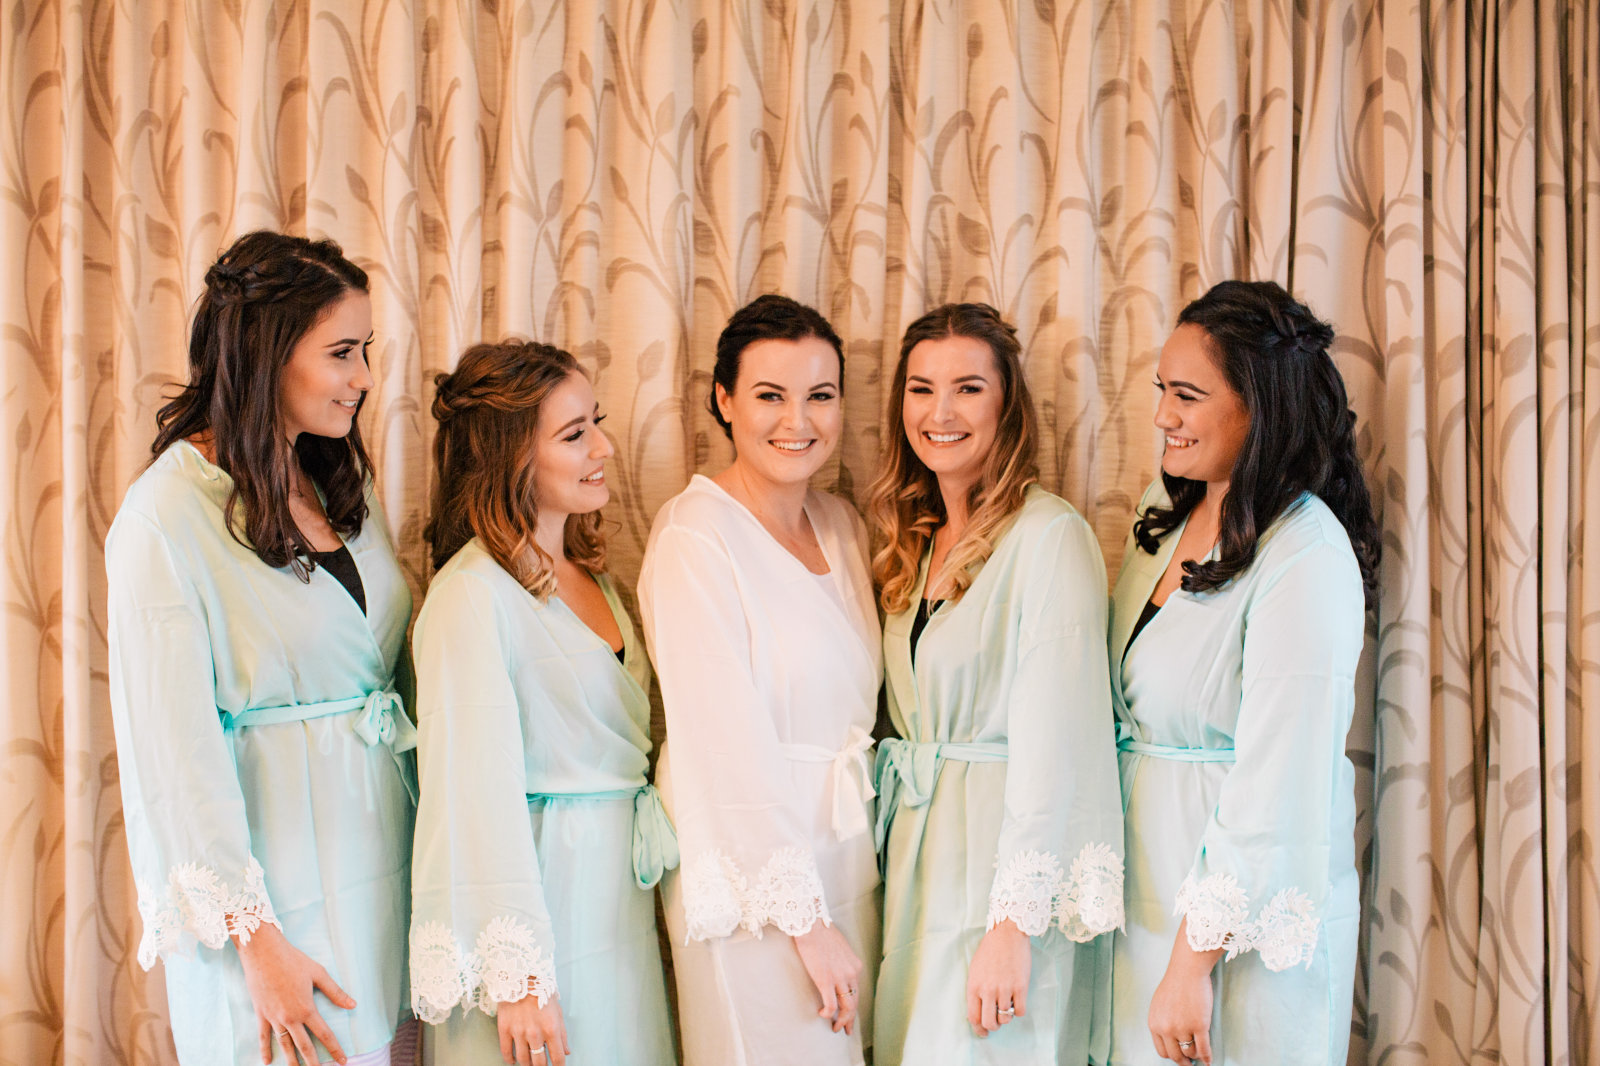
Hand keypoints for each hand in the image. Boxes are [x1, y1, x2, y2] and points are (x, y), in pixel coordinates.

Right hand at [236, 923, 354, 1064]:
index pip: (324, 1034)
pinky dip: (265, 1049)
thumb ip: (335, 992)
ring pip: (284, 1044)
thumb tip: (352, 1005)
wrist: (264, 953)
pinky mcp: (261, 1014)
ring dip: (291, 1060)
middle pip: (304, 1046)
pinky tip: (267, 1062)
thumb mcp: (318, 973)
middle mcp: (290, 1017)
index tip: (343, 1061)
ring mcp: (274, 1017)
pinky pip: (263, 1036)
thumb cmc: (293, 960)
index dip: (335, 1049)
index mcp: (306, 1008)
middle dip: (313, 1062)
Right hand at [496, 992, 568, 1065]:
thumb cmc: (542, 993)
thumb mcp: (557, 1011)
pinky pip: (506, 1052)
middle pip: (539, 1063)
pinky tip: (513, 1060)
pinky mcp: (504, 1030)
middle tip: (542, 1065)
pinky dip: (510, 1060)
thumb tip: (567, 1052)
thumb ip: (563, 1034)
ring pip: (523, 1060)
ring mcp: (519, 1033)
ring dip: (527, 1064)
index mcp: (551, 1029)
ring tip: (529, 1063)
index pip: (557, 1058)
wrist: (521, 977)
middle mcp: (535, 1034)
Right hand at [792, 923, 864, 1034]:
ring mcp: (839, 978)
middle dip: (850, 1018)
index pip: (857, 991)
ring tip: (836, 1027)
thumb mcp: (839, 948)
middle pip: (854, 1002)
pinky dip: (828, 1013)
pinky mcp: (826, 980)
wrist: (811, 924)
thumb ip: (841, 961)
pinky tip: (822, 1014)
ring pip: (847, 1006)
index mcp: (855, 965)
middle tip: (845, 1029)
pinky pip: (831, 1004)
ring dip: (842, 1020)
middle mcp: (851, 973)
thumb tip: (836, 970)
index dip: (854, 1005)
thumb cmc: (821, 932)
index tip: (849, 1015)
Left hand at [965, 919, 1029, 1037]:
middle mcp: (988, 990)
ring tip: (1007, 1006)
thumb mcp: (975, 970)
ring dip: (1007, 1016)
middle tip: (997, 1023)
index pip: (973, 1017)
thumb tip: (978, 1011)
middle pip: (989, 1022)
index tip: (984, 1033)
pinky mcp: (1020, 987)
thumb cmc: (990, 951)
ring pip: (1006, 1018)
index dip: (978, 1029)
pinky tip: (1017, 1001)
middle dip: (993, 1027)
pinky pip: (1020, 1011)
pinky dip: (1019, 1011)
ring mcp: (1004, 989)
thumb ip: (976, 991)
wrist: (1007, 935)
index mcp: (974, 986)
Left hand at [1148, 919, 1221, 1063]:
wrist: (1187, 970)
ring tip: (1200, 1052)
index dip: (1172, 1055)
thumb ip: (1162, 1021)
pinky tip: (1209, 1061)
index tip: (1179, 1056)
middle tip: (1190, 1063)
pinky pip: (1204, 1049)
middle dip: (1183, 1061)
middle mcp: (1166, 1029)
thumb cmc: (1175, 983)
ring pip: (1191, 1053)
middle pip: (1175, 1055)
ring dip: (1196, 1055)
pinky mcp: (1199, 1026)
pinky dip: (1207, 1058)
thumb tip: (1170, 1038)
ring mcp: (1182, 1028)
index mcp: (1154, 1023)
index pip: (1162, 1050)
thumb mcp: (1159, 1005)